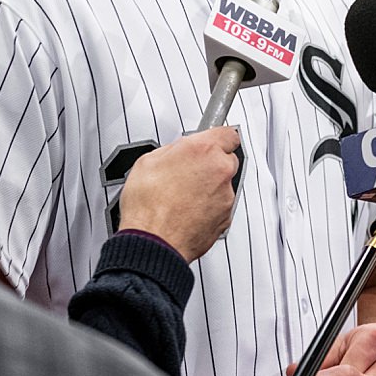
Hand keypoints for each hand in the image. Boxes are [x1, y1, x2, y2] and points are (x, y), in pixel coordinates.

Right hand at [120, 127, 241, 261]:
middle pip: (227, 160)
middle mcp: (220, 171)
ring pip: (224, 185)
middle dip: (211, 164)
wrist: (153, 242)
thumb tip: (178, 152)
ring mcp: (225, 197)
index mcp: (203, 150)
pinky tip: (187, 211)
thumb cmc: (148, 206)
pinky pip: (220, 207)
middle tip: (188, 171)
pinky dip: (208, 208)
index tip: (213, 140)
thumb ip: (173, 151)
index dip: (217, 137)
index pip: (227, 133)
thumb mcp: (149, 161)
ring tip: (183, 196)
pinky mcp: (225, 219)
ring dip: (209, 188)